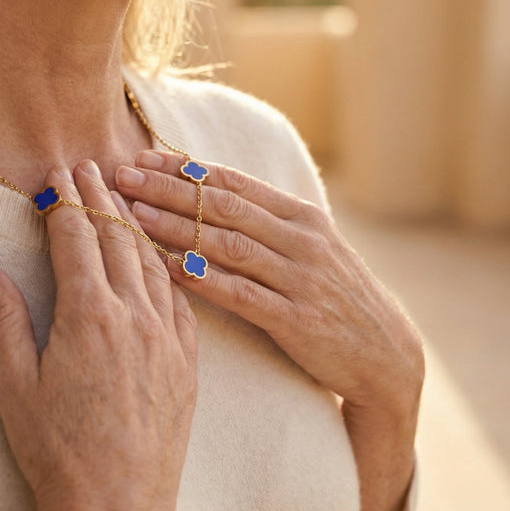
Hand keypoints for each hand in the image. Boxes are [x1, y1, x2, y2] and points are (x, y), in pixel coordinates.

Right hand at [0, 160, 196, 510]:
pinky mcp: (189, 360)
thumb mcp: (15, 386)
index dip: (66, 202)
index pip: (77, 239)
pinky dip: (167, 268)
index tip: (59, 175)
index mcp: (89, 315)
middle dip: (101, 199)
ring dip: (137, 226)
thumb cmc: (59, 451)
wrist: (120, 506)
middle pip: (117, 239)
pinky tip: (162, 260)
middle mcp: (134, 315)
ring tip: (125, 199)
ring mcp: (168, 336)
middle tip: (91, 167)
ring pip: (153, 262)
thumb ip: (2, 321)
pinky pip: (180, 298)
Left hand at [116, 150, 422, 412]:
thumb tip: (215, 200)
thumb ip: (270, 225)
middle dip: (169, 188)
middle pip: (224, 205)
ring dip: (177, 226)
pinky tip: (167, 269)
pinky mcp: (296, 319)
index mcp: (302, 217)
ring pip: (228, 244)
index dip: (185, 169)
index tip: (143, 157)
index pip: (234, 182)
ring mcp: (300, 278)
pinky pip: (240, 293)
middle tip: (123, 174)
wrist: (386, 353)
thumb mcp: (313, 250)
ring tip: (134, 214)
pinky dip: (202, 279)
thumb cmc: (338, 299)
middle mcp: (301, 240)